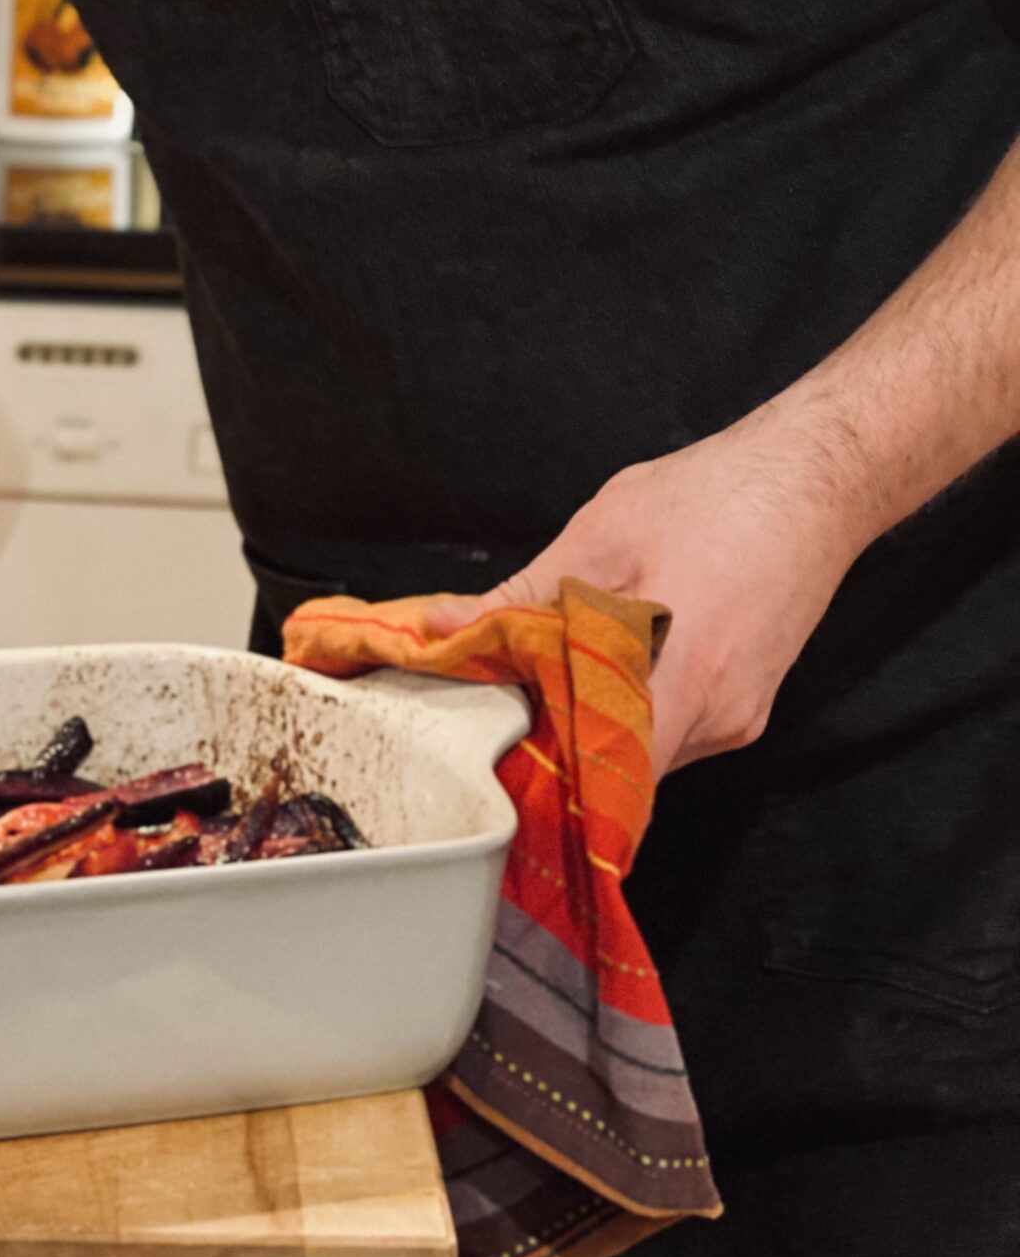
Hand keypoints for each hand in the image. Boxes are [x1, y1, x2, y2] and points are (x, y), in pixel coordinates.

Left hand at [423, 401, 877, 774]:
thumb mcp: (600, 536)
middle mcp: (720, 720)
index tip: (490, 749)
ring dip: (594, 718)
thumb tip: (444, 629)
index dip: (543, 770)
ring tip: (548, 669)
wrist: (812, 481)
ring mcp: (740, 718)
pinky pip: (674, 726)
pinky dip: (631, 703)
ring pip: (645, 748)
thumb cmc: (715, 499)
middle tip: (501, 700)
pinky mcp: (748, 704)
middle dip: (557, 739)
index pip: (603, 774)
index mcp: (686, 680)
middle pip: (620, 766)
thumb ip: (522, 595)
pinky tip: (606, 657)